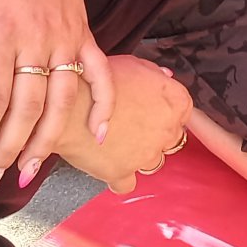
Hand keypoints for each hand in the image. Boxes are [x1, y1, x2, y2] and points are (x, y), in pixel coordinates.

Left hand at [0, 0, 109, 196]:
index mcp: (0, 32)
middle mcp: (36, 40)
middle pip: (25, 107)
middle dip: (6, 150)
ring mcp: (65, 41)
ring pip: (62, 100)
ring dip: (47, 141)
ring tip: (26, 173)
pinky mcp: (85, 38)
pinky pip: (102, 77)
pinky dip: (103, 106)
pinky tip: (98, 136)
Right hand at [56, 55, 192, 194]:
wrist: (63, 103)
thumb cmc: (95, 80)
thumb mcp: (131, 63)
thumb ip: (154, 72)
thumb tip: (166, 77)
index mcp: (175, 102)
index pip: (184, 113)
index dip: (164, 112)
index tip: (152, 112)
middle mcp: (167, 131)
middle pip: (169, 139)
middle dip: (153, 134)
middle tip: (130, 125)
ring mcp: (146, 156)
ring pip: (151, 162)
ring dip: (138, 155)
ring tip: (116, 142)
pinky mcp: (122, 173)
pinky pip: (126, 183)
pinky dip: (119, 177)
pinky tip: (108, 165)